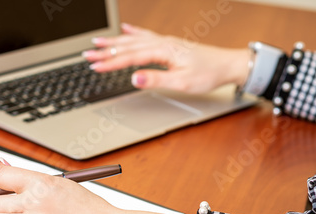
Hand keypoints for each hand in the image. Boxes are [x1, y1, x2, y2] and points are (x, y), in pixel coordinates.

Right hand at [82, 23, 249, 93]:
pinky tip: (125, 29)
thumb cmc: (208, 74)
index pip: (130, 58)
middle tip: (86, 55)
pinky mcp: (169, 44)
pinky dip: (133, 32)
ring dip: (114, 41)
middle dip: (106, 51)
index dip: (111, 63)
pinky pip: (146, 35)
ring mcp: (165, 42)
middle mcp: (162, 43)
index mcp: (163, 51)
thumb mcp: (182, 82)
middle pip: (128, 47)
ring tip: (96, 42)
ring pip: (134, 40)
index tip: (94, 67)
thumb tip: (133, 78)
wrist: (228, 65)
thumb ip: (156, 79)